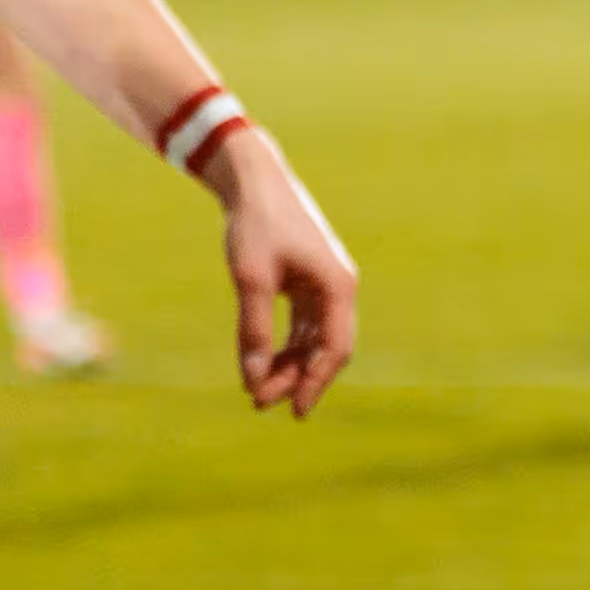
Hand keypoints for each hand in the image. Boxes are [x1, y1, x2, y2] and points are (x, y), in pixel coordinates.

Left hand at [208, 130, 359, 415]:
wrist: (254, 178)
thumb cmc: (255, 223)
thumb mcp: (251, 279)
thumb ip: (254, 331)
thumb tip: (252, 380)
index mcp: (337, 285)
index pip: (334, 348)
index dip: (314, 383)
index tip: (293, 410)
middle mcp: (338, 287)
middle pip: (327, 348)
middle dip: (298, 378)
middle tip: (261, 402)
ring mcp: (324, 283)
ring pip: (314, 339)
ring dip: (290, 364)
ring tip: (258, 388)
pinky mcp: (308, 279)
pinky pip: (304, 323)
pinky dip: (286, 344)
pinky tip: (264, 361)